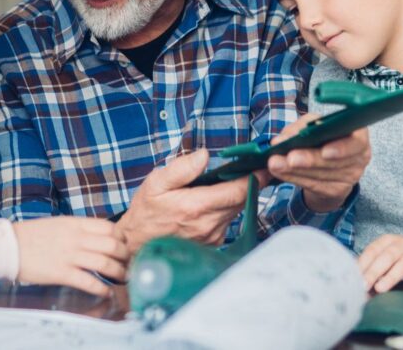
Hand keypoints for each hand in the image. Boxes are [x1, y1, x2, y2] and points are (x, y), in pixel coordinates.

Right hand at [13, 216, 129, 296]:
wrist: (9, 246)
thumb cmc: (32, 235)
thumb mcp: (59, 224)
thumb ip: (79, 229)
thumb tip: (98, 237)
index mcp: (75, 223)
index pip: (109, 227)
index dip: (121, 238)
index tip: (124, 246)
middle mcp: (76, 238)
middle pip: (112, 244)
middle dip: (125, 255)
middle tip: (128, 263)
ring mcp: (69, 255)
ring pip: (105, 263)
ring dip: (118, 272)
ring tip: (123, 278)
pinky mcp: (62, 273)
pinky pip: (89, 282)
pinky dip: (102, 288)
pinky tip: (106, 292)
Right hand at [117, 149, 253, 252]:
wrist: (137, 245)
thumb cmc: (146, 212)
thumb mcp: (155, 183)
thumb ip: (181, 169)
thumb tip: (204, 156)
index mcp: (196, 207)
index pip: (238, 191)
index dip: (255, 177)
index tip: (265, 165)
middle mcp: (209, 225)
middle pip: (242, 200)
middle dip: (250, 183)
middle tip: (255, 165)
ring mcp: (213, 237)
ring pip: (236, 210)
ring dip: (238, 195)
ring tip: (235, 179)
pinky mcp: (213, 243)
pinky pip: (228, 221)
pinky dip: (227, 208)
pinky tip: (218, 200)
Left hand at [266, 114, 369, 211]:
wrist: (328, 161)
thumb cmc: (322, 136)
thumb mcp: (314, 124)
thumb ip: (300, 128)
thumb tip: (280, 141)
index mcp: (358, 134)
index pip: (357, 142)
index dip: (342, 148)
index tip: (324, 152)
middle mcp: (360, 156)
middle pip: (335, 162)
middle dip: (310, 160)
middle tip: (289, 157)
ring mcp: (351, 176)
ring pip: (323, 175)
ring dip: (296, 170)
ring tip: (276, 164)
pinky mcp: (338, 190)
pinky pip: (315, 186)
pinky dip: (295, 178)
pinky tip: (280, 172)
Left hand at [359, 234, 402, 293]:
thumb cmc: (402, 254)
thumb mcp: (387, 252)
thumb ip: (373, 262)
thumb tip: (355, 276)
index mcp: (387, 241)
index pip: (373, 251)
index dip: (362, 263)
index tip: (353, 276)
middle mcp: (402, 246)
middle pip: (386, 257)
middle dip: (373, 271)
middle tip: (364, 285)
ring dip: (391, 276)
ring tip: (380, 288)